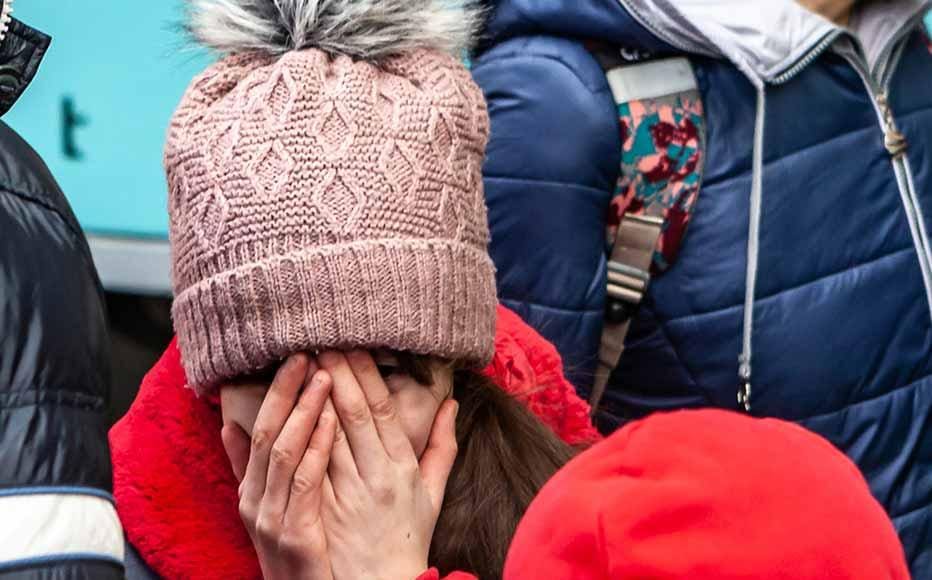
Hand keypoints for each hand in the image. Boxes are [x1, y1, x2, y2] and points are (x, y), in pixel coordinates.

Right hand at [221, 354, 337, 579]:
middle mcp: (255, 499)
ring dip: (303, 410)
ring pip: (283, 451)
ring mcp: (271, 517)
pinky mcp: (293, 533)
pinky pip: (304, 481)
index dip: (275, 391)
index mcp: (251, 489)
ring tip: (324, 376)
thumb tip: (230, 425)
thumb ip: (249, 468)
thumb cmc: (297, 552)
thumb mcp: (267, 509)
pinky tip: (330, 421)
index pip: (260, 428)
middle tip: (306, 353)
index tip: (295, 355)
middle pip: (267, 432)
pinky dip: (315, 447)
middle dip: (285, 390)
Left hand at [318, 350, 458, 579]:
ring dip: (312, 396)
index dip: (365, 376)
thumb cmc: (407, 540)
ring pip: (326, 434)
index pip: (381, 411)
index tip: (352, 347)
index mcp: (402, 469)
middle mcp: (375, 477)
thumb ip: (442, 447)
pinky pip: (305, 467)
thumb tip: (451, 403)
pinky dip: (295, 437)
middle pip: (353, 414)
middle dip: (336, 374)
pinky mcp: (320, 510)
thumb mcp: (433, 494)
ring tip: (300, 364)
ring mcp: (346, 494)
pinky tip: (284, 412)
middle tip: (321, 341)